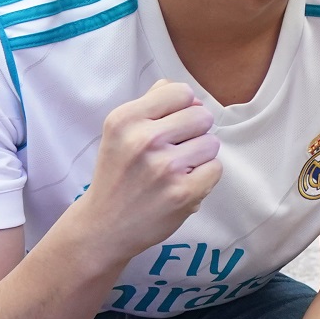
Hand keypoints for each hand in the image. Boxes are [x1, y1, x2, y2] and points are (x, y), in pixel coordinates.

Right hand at [73, 82, 222, 273]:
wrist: (103, 226)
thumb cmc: (119, 174)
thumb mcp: (120, 132)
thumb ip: (152, 103)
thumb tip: (186, 93)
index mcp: (125, 119)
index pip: (180, 92)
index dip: (181, 107)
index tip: (168, 125)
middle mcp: (143, 140)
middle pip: (202, 115)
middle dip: (193, 132)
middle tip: (171, 151)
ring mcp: (165, 167)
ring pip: (212, 142)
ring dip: (199, 156)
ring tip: (174, 169)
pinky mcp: (184, 192)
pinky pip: (215, 168)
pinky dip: (203, 177)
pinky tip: (181, 185)